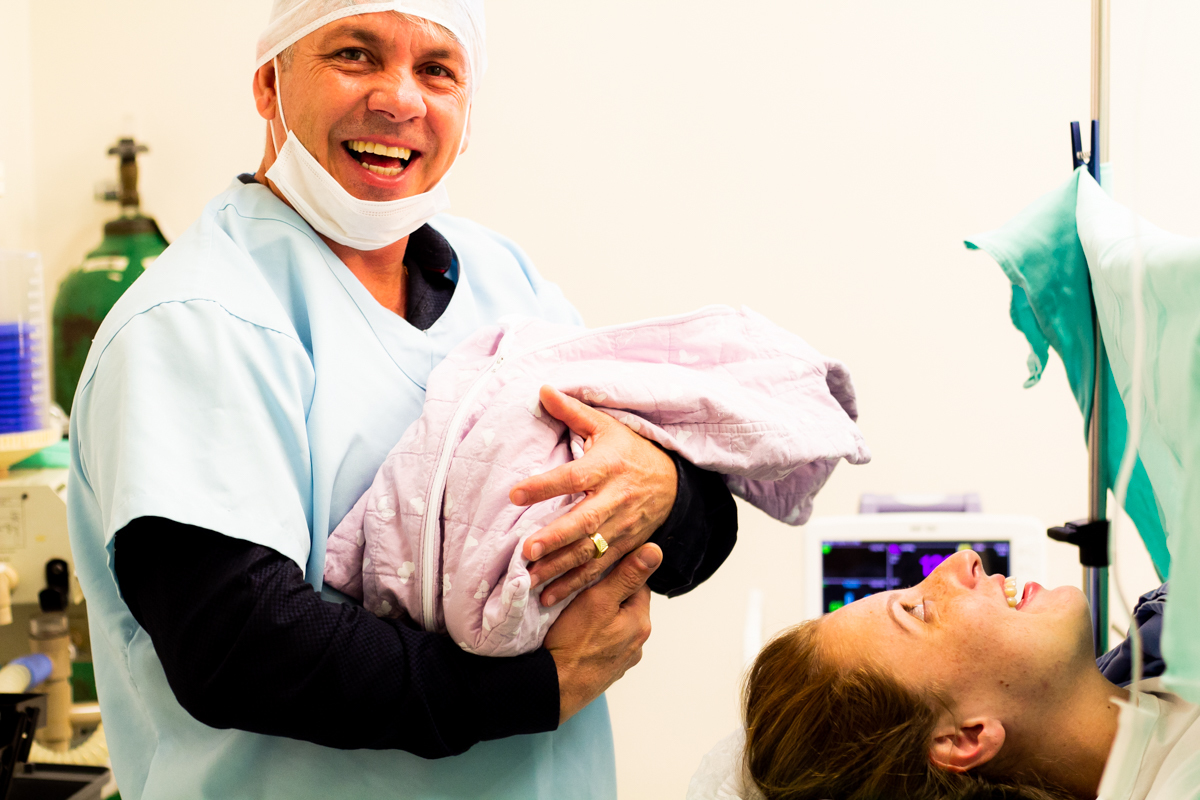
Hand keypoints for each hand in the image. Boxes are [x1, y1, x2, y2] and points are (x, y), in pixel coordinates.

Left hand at [510, 386, 676, 605]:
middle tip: (527, 550)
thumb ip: (573, 412)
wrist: (674, 483)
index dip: (544, 485)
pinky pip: (599, 569)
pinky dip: (574, 585)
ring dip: (560, 568)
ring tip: (530, 578)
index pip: (574, 477)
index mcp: (608, 467)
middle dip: (557, 537)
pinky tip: (548, 596)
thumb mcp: (607, 426)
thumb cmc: (632, 451)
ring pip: (590, 551)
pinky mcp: (625, 547)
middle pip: (585, 521)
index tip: (515, 494)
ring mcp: (623, 527)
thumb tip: (543, 390)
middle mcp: (616, 499)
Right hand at [544, 543, 660, 723]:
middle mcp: (637, 643)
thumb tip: (656, 550)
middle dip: (608, 596)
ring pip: (614, 626)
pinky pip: (603, 645)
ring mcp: (622, 660)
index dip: (617, 573)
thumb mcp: (599, 600)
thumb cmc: (574, 643)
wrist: (554, 689)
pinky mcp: (605, 672)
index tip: (596, 570)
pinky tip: (576, 636)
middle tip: (582, 591)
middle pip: (626, 606)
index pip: (638, 585)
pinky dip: (593, 637)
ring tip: (576, 614)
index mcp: (641, 623)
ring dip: (600, 618)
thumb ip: (627, 575)